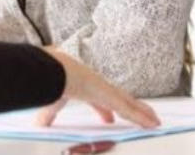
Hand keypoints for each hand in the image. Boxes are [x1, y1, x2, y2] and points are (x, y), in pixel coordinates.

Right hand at [35, 49, 158, 129]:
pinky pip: (131, 111)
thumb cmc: (56, 80)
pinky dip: (143, 118)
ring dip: (143, 113)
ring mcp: (109, 92)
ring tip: (155, 121)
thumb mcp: (53, 103)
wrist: (58, 70)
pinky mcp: (113, 97)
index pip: (100, 101)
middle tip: (142, 116)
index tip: (109, 118)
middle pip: (121, 101)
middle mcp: (101, 89)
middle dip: (132, 109)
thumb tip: (39, 124)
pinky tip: (153, 124)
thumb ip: (49, 114)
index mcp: (88, 89)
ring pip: (131, 105)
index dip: (105, 110)